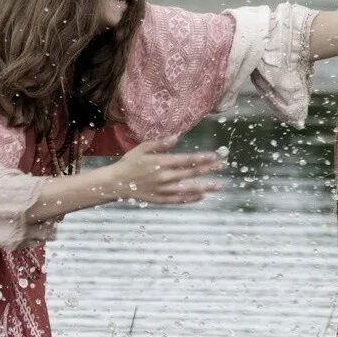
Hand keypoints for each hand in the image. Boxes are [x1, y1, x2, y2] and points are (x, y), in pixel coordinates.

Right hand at [106, 135, 221, 203]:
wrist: (116, 183)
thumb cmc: (130, 163)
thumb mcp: (142, 149)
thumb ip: (160, 143)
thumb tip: (177, 136)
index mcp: (160, 163)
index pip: (186, 160)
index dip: (201, 158)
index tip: (214, 156)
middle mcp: (164, 177)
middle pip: (190, 173)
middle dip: (208, 170)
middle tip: (222, 167)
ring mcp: (162, 190)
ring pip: (187, 189)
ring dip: (204, 187)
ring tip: (217, 186)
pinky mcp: (160, 199)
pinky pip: (178, 200)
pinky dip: (190, 199)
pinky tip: (201, 197)